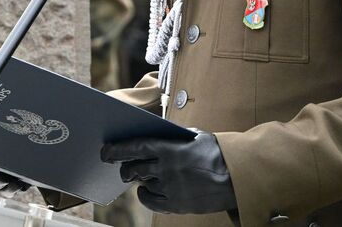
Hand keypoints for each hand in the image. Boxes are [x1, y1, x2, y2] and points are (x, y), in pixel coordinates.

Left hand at [101, 132, 236, 214]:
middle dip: (124, 167)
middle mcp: (166, 169)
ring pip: (143, 183)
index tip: (105, 151)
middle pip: (134, 168)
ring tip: (143, 175)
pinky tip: (146, 190)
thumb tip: (162, 135)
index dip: (117, 149)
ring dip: (140, 179)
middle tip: (122, 167)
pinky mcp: (176, 204)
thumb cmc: (217, 154)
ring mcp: (170, 188)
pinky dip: (145, 195)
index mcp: (169, 149)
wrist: (236, 177)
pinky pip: (151, 201)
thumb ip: (175, 136)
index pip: (135, 148)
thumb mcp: (196, 136)